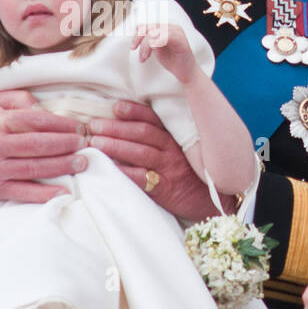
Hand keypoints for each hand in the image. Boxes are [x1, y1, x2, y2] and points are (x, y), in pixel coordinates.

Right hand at [0, 91, 87, 212]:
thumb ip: (17, 99)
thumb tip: (42, 107)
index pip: (35, 120)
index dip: (60, 124)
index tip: (79, 127)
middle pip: (38, 144)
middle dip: (66, 144)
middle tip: (86, 144)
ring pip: (34, 167)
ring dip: (62, 166)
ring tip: (82, 163)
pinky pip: (23, 192)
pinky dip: (44, 194)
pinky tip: (63, 192)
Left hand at [87, 100, 216, 219]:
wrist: (213, 201)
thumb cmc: (190, 174)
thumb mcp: (180, 152)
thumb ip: (159, 140)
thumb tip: (125, 129)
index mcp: (174, 138)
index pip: (152, 119)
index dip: (133, 111)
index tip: (115, 107)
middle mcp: (171, 150)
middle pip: (142, 133)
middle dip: (116, 127)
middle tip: (93, 125)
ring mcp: (169, 168)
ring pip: (140, 152)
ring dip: (115, 146)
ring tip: (94, 142)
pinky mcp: (166, 188)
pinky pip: (142, 178)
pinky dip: (124, 171)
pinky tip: (108, 168)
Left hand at [131, 23, 197, 83]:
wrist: (186, 73)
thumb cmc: (172, 61)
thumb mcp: (156, 49)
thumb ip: (149, 39)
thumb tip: (137, 29)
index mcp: (166, 28)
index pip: (147, 25)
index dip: (137, 34)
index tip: (133, 47)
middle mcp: (172, 27)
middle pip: (149, 27)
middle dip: (138, 39)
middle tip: (134, 50)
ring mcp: (177, 32)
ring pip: (155, 32)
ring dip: (145, 45)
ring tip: (143, 58)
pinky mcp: (181, 40)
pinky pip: (165, 36)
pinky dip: (154, 44)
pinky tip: (149, 55)